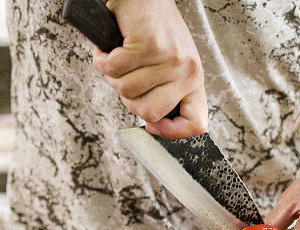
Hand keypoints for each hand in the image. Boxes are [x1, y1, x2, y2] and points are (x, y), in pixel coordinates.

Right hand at [93, 0, 206, 138]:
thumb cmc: (151, 26)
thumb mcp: (168, 64)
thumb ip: (166, 92)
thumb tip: (153, 124)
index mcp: (193, 78)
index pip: (196, 123)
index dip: (171, 132)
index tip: (151, 126)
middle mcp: (187, 70)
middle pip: (148, 113)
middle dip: (128, 98)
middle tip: (127, 76)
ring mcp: (168, 58)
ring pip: (126, 91)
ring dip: (113, 74)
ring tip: (120, 54)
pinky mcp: (148, 45)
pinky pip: (114, 69)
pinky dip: (104, 58)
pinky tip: (110, 46)